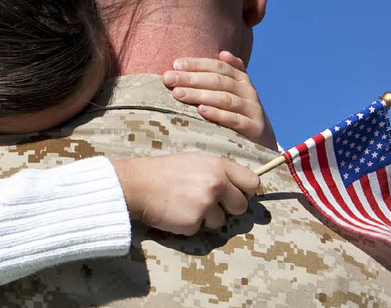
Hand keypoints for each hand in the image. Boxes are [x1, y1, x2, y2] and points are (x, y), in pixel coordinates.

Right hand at [111, 154, 260, 235]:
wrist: (138, 184)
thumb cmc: (165, 172)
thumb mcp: (196, 161)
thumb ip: (219, 172)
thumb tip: (240, 186)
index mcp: (219, 166)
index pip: (252, 183)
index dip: (246, 191)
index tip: (236, 194)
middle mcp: (216, 184)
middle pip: (241, 206)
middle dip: (228, 208)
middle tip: (209, 204)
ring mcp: (206, 204)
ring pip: (222, 221)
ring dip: (208, 218)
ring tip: (187, 205)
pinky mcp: (194, 222)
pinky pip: (201, 229)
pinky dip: (191, 225)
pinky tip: (178, 212)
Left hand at [162, 51, 275, 147]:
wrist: (262, 141)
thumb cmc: (238, 113)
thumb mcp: (233, 92)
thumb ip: (224, 75)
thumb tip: (222, 53)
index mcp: (241, 79)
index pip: (218, 67)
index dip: (197, 64)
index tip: (175, 64)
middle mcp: (248, 92)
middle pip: (218, 81)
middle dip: (191, 78)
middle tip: (169, 79)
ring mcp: (252, 110)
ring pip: (225, 99)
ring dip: (200, 95)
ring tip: (178, 94)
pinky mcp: (254, 128)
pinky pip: (234, 119)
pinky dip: (217, 114)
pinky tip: (201, 110)